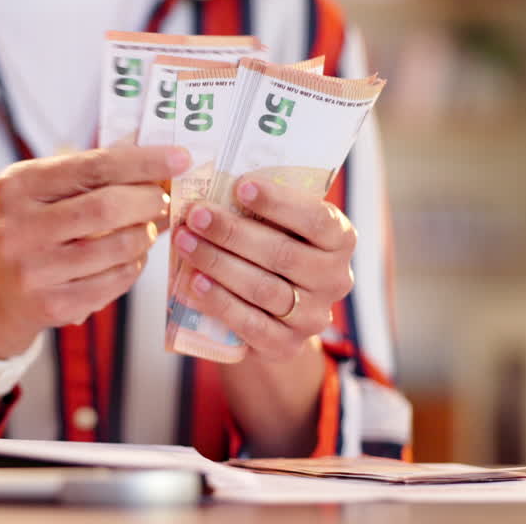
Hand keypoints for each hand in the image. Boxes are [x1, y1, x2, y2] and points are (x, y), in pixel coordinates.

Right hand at [0, 146, 187, 357]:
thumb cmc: (36, 230)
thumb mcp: (45, 192)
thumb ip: (92, 176)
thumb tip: (159, 166)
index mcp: (18, 186)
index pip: (93, 166)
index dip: (143, 162)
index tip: (179, 158)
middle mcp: (19, 227)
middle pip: (106, 207)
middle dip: (147, 201)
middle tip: (164, 200)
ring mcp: (34, 270)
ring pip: (116, 248)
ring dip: (144, 236)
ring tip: (147, 230)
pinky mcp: (52, 305)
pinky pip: (114, 282)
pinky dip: (134, 267)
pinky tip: (131, 258)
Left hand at [171, 175, 355, 359]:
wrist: (276, 318)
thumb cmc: (272, 251)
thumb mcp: (279, 227)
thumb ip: (261, 209)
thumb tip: (215, 181)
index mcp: (340, 239)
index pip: (316, 220)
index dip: (279, 203)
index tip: (240, 186)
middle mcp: (335, 278)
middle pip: (282, 254)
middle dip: (232, 232)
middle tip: (196, 214)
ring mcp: (313, 316)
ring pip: (263, 288)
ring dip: (218, 263)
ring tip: (185, 242)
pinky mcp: (287, 345)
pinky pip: (251, 324)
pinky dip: (220, 302)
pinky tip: (194, 282)